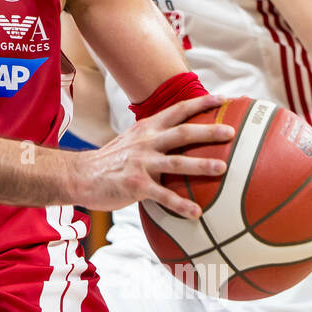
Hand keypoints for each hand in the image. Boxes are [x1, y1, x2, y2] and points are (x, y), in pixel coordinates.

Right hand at [77, 93, 233, 217]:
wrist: (80, 175)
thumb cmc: (110, 161)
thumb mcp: (132, 140)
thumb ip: (154, 137)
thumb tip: (180, 138)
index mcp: (147, 129)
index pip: (177, 111)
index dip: (201, 104)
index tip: (223, 98)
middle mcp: (146, 142)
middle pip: (182, 133)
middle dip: (208, 131)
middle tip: (231, 132)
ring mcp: (141, 163)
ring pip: (176, 162)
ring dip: (200, 165)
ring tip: (222, 169)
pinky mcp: (136, 185)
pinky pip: (162, 195)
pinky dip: (180, 204)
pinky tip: (196, 213)